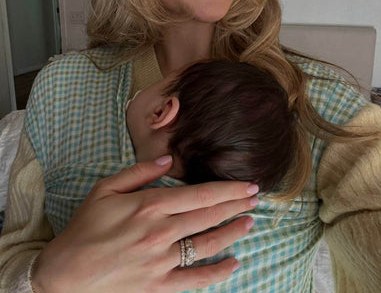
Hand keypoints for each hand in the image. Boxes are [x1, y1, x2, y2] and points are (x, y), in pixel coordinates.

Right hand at [31, 156, 257, 292]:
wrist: (65, 273)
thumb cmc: (85, 226)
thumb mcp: (105, 188)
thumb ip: (139, 172)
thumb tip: (168, 159)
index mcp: (149, 205)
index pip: (200, 195)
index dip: (229, 190)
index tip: (248, 185)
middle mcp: (160, 232)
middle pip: (209, 216)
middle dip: (237, 205)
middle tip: (256, 199)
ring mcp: (161, 261)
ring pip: (207, 245)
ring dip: (232, 233)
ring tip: (250, 223)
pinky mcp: (157, 285)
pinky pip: (194, 279)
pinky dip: (217, 273)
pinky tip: (233, 263)